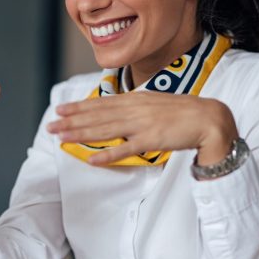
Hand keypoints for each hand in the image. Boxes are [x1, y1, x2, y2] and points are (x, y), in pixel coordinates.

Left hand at [47, 92, 237, 166]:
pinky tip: (91, 159)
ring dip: (81, 134)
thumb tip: (121, 112)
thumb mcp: (157, 103)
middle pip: (97, 116)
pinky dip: (107, 154)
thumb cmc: (184, 113)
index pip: (102, 103)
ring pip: (105, 130)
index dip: (79, 107)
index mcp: (137, 99)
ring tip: (61, 138)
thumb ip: (138, 108)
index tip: (61, 110)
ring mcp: (142, 124)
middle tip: (50, 126)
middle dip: (72, 121)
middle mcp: (135, 109)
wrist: (208, 118)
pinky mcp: (151, 140)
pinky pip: (125, 149)